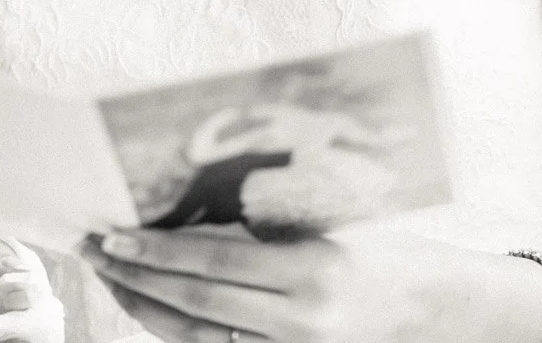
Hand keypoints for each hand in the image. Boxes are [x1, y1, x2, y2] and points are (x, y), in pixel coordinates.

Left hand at [81, 224, 472, 342]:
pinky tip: (158, 311)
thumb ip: (274, 229)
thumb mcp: (337, 230)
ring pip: (199, 338)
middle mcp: (302, 319)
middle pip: (196, 305)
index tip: (114, 235)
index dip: (157, 252)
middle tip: (97, 253)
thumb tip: (196, 212)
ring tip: (116, 282)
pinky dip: (184, 333)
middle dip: (138, 279)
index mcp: (315, 270)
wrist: (443, 312)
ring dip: (148, 310)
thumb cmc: (394, 256)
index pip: (214, 263)